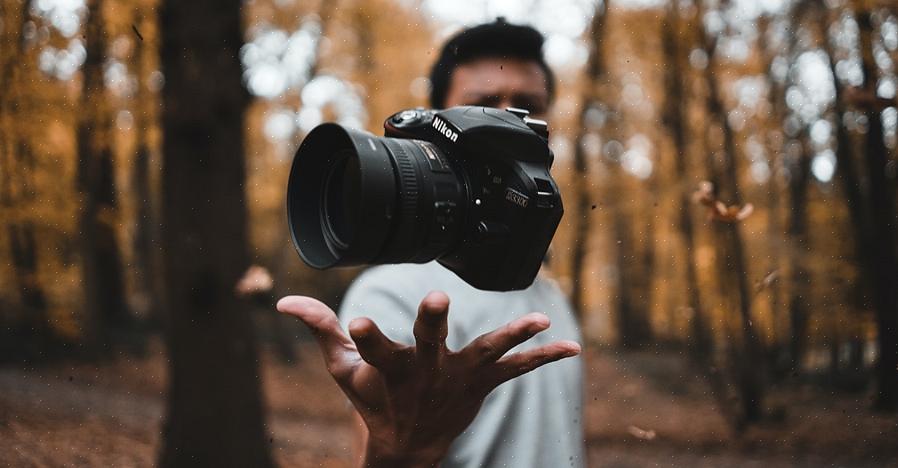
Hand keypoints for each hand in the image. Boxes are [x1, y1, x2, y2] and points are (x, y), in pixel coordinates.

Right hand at [277, 291, 579, 467]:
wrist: (407, 446)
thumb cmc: (373, 400)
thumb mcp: (343, 370)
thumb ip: (319, 329)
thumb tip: (281, 301)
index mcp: (388, 370)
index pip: (371, 350)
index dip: (365, 336)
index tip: (357, 321)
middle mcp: (425, 374)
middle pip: (428, 345)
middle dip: (432, 324)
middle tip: (437, 301)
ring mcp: (458, 380)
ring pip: (485, 354)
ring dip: (510, 337)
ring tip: (538, 321)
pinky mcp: (482, 385)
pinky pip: (517, 370)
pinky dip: (544, 358)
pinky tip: (573, 347)